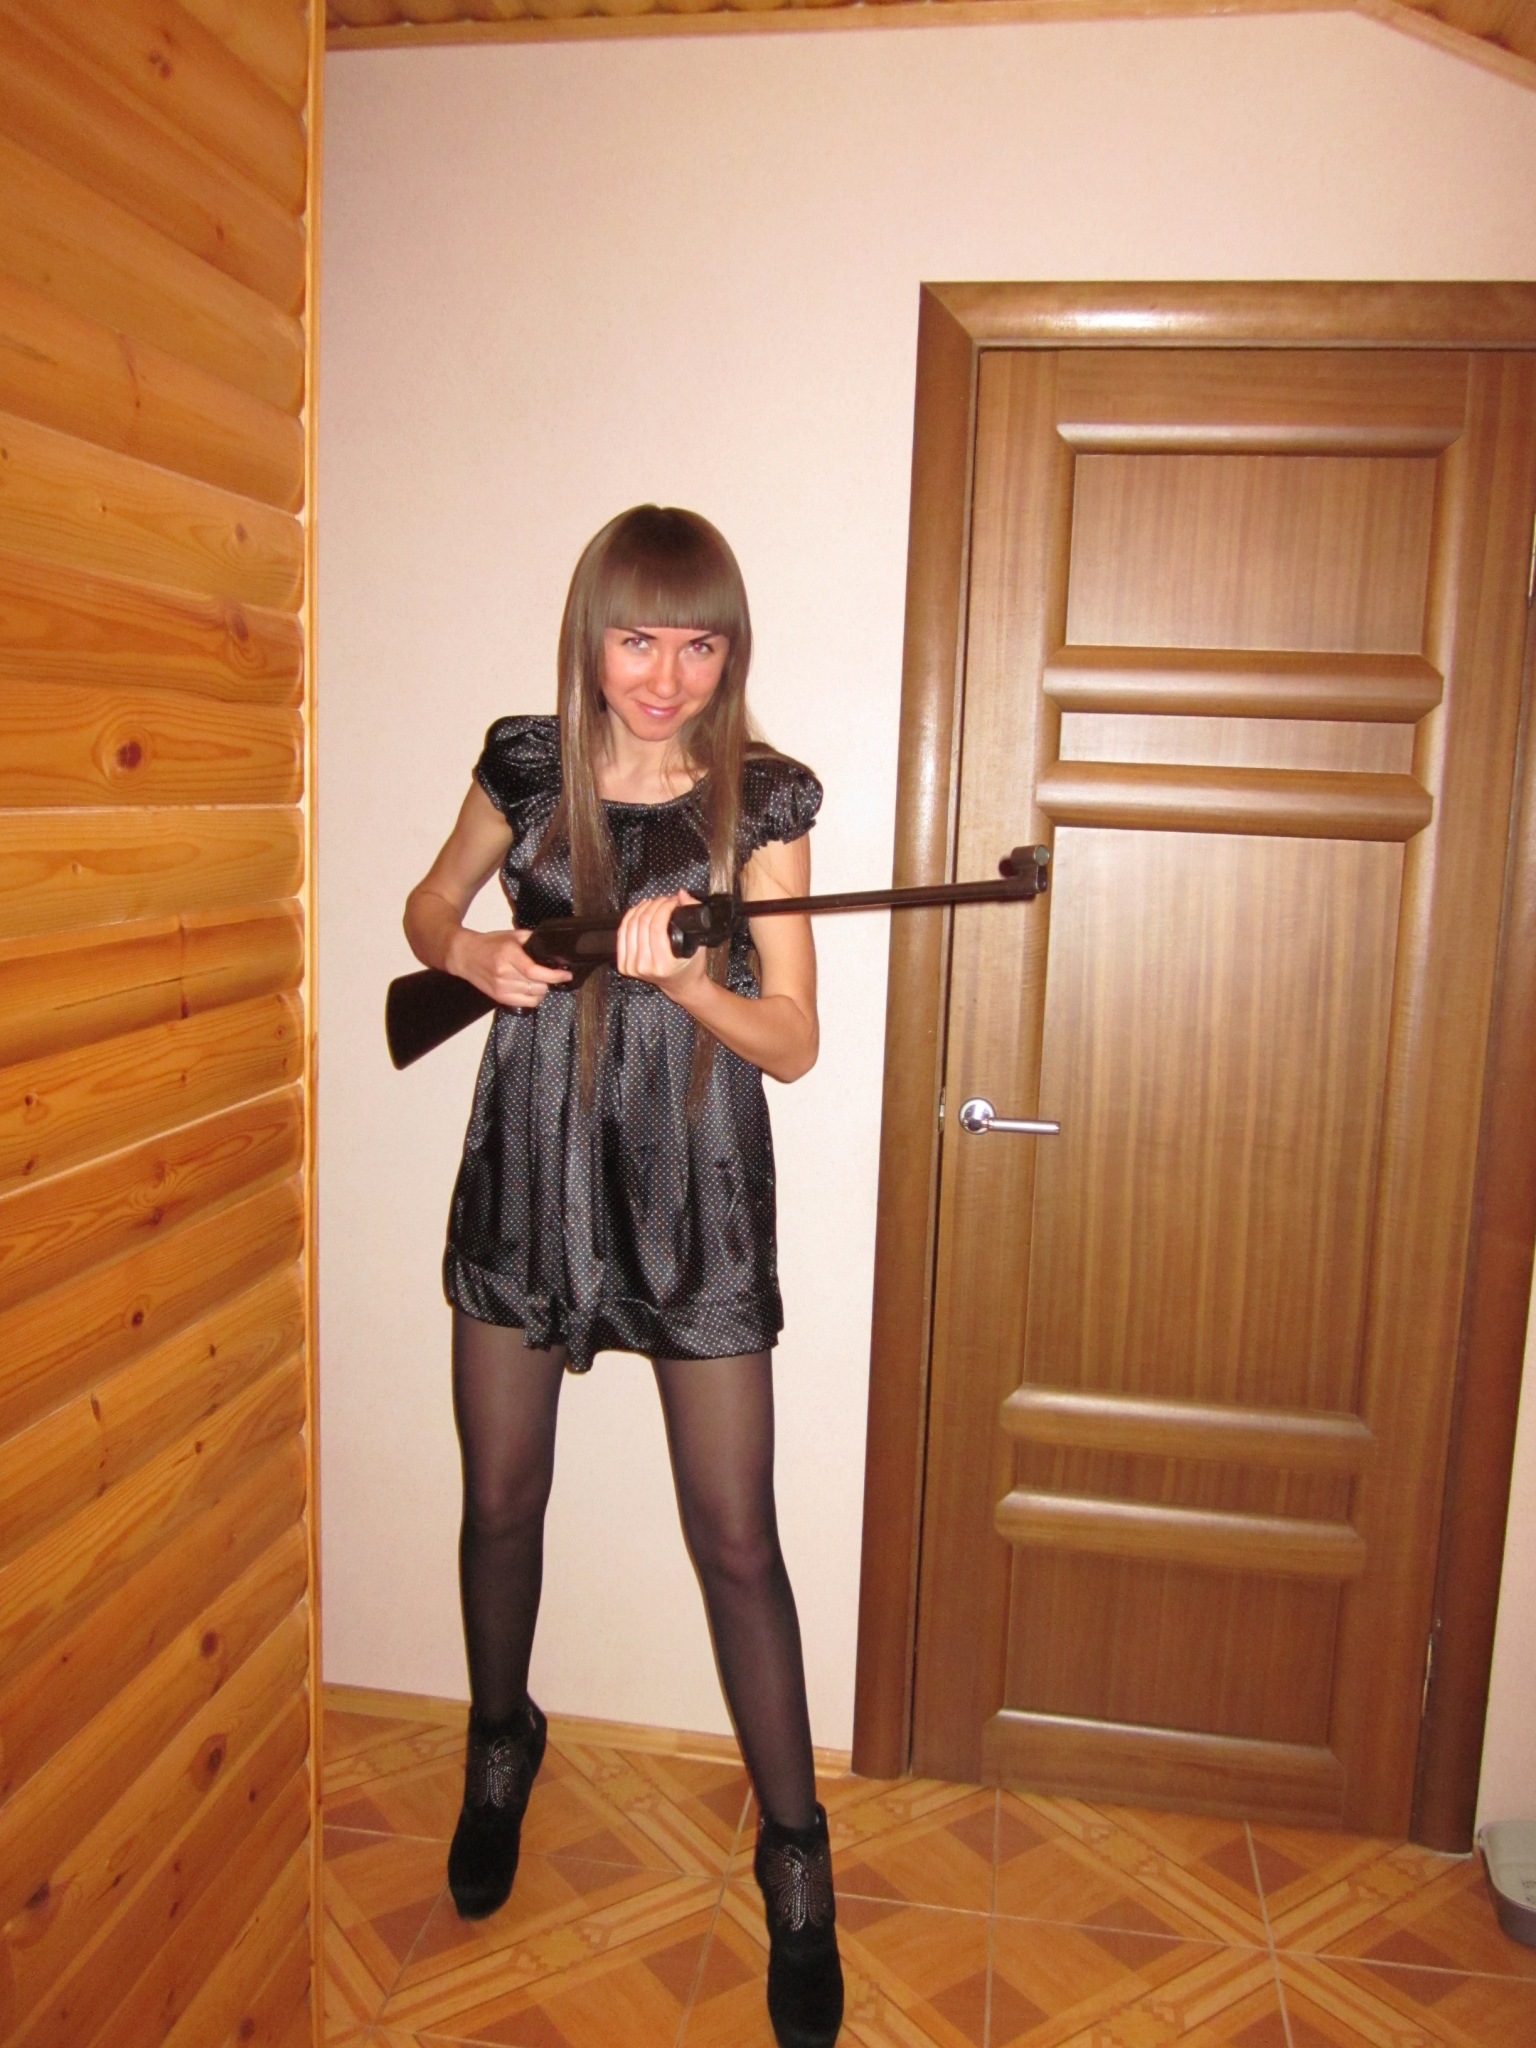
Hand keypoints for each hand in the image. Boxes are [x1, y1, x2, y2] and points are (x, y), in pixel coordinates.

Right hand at [447, 927, 570, 1008]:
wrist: (465, 955)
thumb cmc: (488, 944)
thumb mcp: (511, 936)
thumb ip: (531, 940)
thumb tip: (551, 948)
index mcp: (508, 955)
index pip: (534, 971)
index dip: (553, 975)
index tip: (565, 974)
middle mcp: (503, 973)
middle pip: (537, 986)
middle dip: (549, 981)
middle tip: (550, 974)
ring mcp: (500, 987)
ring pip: (534, 996)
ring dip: (541, 990)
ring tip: (539, 981)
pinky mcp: (498, 997)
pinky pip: (525, 1004)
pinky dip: (533, 998)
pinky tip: (531, 990)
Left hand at [615, 892, 708, 994]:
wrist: (680, 985)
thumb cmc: (691, 966)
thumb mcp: (699, 943)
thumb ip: (693, 915)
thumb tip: (682, 894)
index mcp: (663, 965)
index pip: (656, 927)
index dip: (664, 908)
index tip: (673, 901)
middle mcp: (644, 967)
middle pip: (642, 924)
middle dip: (655, 905)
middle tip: (665, 900)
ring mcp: (632, 967)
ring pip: (630, 926)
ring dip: (642, 908)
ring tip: (654, 902)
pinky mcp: (624, 965)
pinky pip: (622, 934)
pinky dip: (630, 918)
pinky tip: (639, 910)